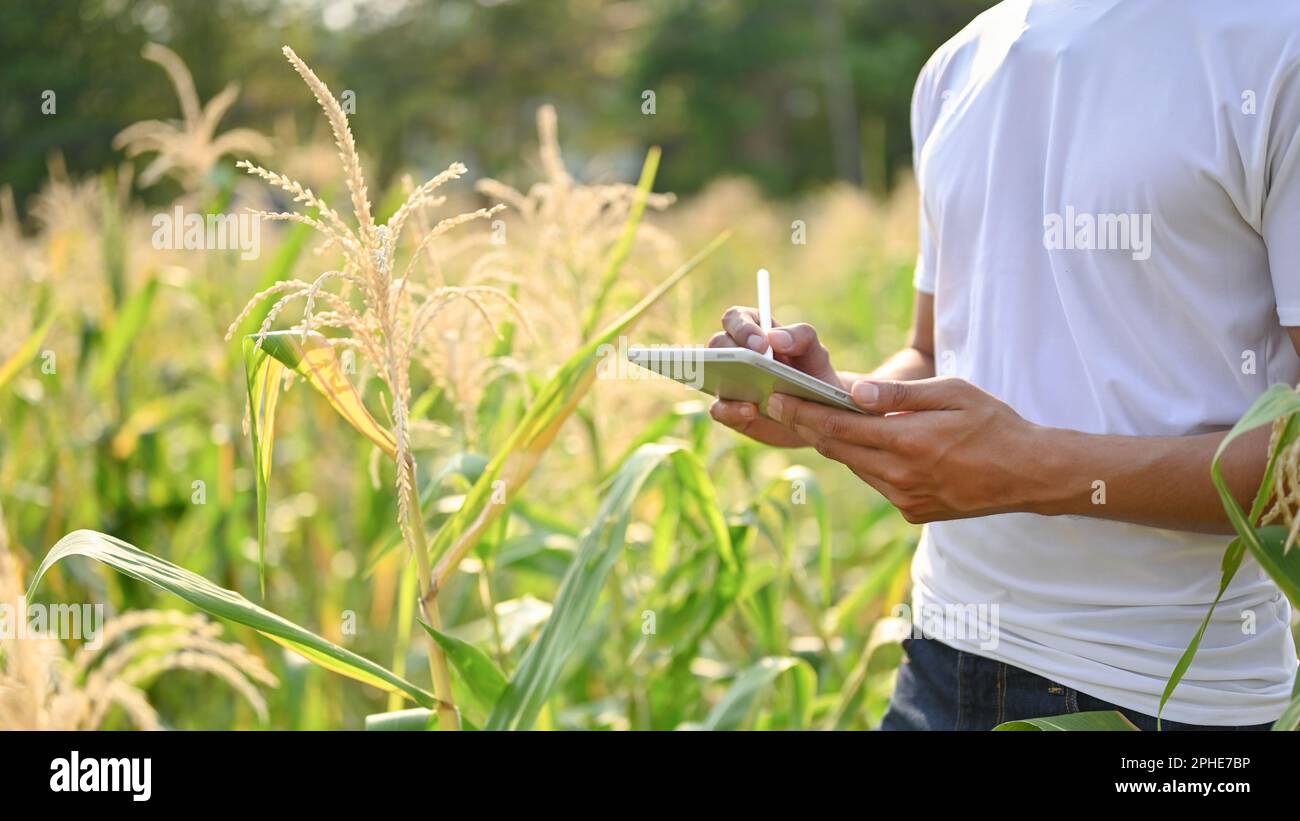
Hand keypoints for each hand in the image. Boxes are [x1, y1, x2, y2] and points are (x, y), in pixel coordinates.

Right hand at [707, 305, 840, 447]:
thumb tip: (774, 338)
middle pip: (718, 343)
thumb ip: (802, 337)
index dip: (743, 328)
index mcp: (755, 332)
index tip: (761, 344)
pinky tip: (751, 411)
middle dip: (730, 351)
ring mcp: (728, 383)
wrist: (818, 413)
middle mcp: (736, 355)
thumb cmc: (812, 375)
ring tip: (747, 388)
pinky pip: (720, 410)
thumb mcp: (815, 353)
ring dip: (725, 379)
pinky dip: (731, 410)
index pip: (737, 318)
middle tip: (751, 362)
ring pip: (711, 375)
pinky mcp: (730, 411)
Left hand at [764, 377, 1051, 522]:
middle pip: (837, 449)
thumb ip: (899, 394)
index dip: (802, 412)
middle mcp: (900, 476)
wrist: (1029, 474)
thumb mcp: (952, 394)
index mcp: (907, 442)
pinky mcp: (913, 512)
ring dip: (836, 445)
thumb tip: (853, 391)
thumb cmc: (993, 424)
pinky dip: (866, 463)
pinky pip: (876, 483)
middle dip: (807, 425)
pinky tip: (867, 445)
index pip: (837, 427)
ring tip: (816, 419)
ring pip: (855, 467)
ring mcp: (905, 499)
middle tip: (779, 405)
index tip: (775, 399)